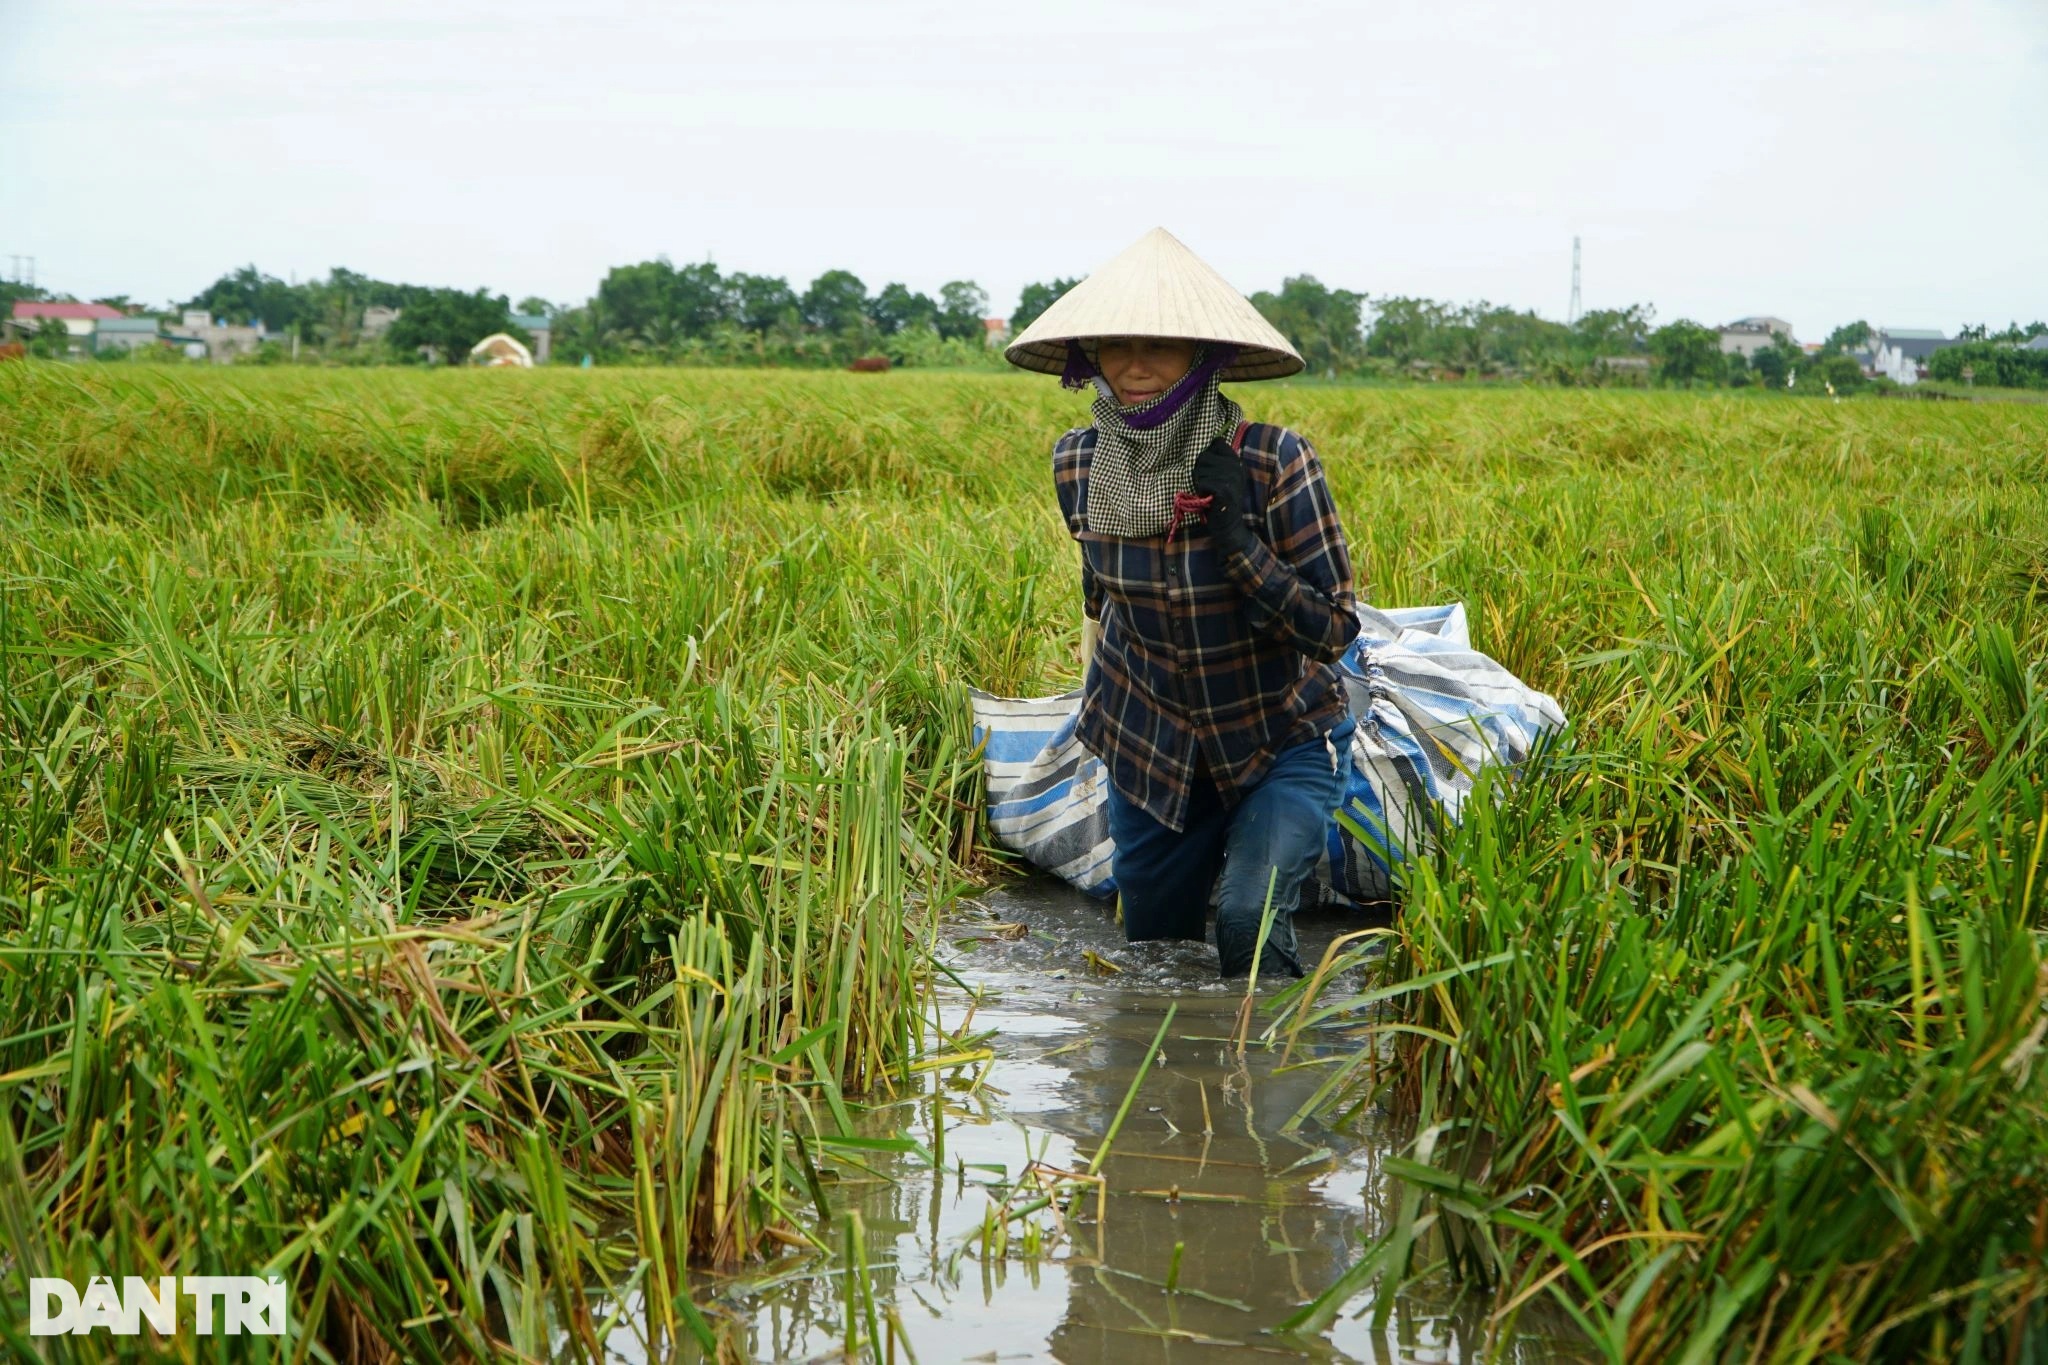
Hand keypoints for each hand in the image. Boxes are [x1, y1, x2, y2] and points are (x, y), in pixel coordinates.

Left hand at [1191, 437, 1254, 555]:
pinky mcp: (1223, 489)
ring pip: (1200, 469)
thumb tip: (1210, 442)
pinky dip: (1200, 491)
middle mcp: (1235, 466)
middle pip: (1203, 456)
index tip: (1210, 468)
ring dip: (1199, 481)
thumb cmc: (1221, 500)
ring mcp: (1230, 477)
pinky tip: (1208, 498)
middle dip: (1199, 470)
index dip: (1208, 454)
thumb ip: (1219, 461)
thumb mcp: (1225, 476)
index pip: (1217, 443)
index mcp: (1236, 461)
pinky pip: (1202, 482)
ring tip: (1208, 492)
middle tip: (1207, 484)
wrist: (1229, 525)